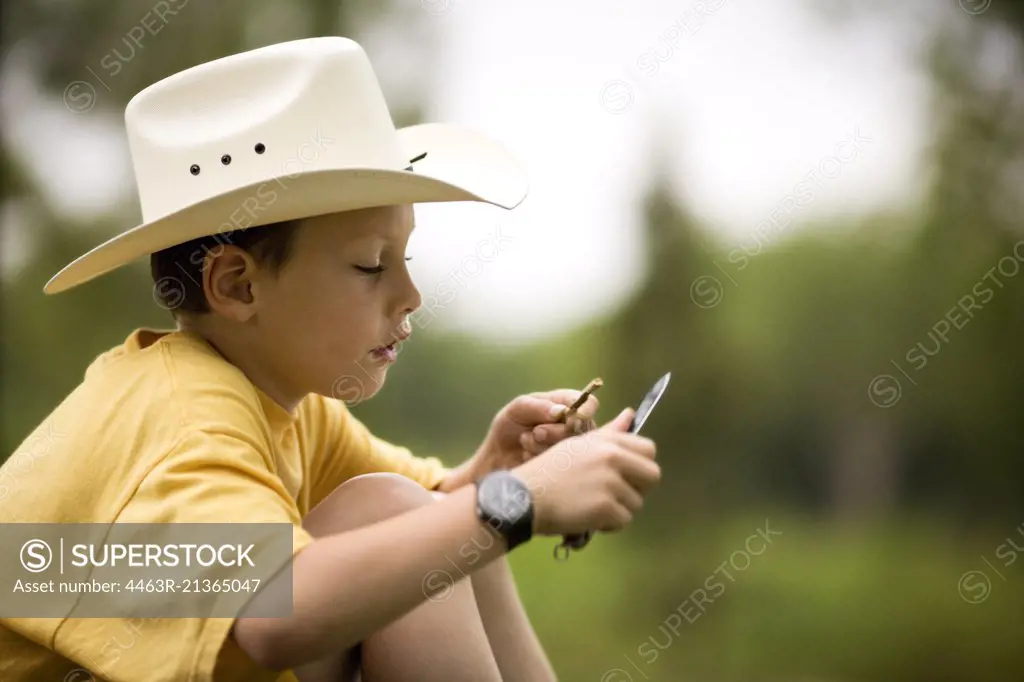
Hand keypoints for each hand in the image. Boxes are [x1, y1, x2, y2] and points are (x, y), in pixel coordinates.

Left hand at [442, 389, 600, 491]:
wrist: (497, 459)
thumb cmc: (509, 428)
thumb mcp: (517, 409)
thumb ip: (537, 406)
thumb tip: (561, 411)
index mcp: (566, 405)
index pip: (588, 403)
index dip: (584, 410)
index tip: (570, 419)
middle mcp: (575, 427)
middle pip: (582, 429)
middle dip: (555, 432)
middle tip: (536, 432)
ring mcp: (573, 449)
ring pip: (572, 448)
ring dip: (543, 445)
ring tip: (526, 442)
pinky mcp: (566, 469)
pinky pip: (561, 465)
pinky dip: (539, 459)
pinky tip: (528, 457)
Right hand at [511, 407, 659, 535]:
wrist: (525, 496)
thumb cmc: (549, 471)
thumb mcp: (578, 445)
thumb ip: (609, 433)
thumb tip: (630, 414)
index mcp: (608, 441)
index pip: (649, 450)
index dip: (640, 464)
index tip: (625, 474)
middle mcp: (613, 458)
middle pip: (653, 476)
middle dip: (638, 488)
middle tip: (614, 494)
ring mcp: (611, 482)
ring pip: (636, 503)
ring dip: (619, 509)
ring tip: (592, 506)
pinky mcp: (606, 507)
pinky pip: (623, 521)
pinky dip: (608, 525)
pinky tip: (589, 518)